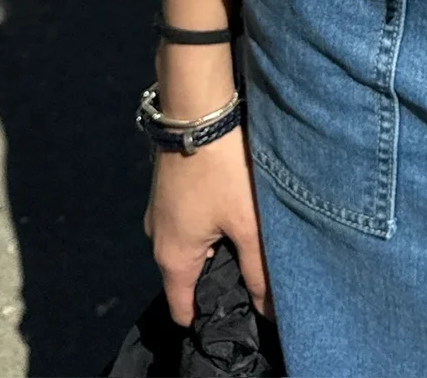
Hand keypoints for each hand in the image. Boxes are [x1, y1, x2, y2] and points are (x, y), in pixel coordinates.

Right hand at [145, 126, 269, 324]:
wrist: (197, 110)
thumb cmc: (223, 169)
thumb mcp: (248, 222)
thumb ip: (259, 269)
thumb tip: (268, 311)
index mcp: (172, 257)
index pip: (182, 308)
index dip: (207, 316)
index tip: (237, 313)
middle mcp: (158, 238)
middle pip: (186, 276)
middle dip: (217, 279)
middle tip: (254, 274)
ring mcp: (160, 212)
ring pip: (189, 245)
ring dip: (214, 248)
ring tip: (248, 241)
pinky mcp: (168, 189)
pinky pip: (187, 222)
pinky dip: (208, 225)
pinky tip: (234, 211)